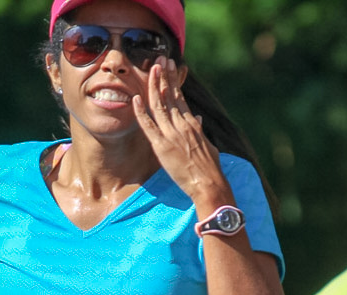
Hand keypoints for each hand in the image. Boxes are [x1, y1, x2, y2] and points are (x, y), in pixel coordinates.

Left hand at [132, 58, 228, 204]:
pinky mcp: (162, 146)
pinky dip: (141, 112)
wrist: (209, 183)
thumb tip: (198, 118)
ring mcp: (171, 134)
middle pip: (171, 96)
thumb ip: (200, 130)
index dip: (175, 82)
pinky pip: (149, 125)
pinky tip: (136, 98)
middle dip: (165, 76)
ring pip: (160, 105)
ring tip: (151, 69)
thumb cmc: (210, 169)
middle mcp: (182, 125)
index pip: (181, 98)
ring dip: (155, 86)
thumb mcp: (207, 145)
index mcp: (192, 124)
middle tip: (160, 60)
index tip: (171, 68)